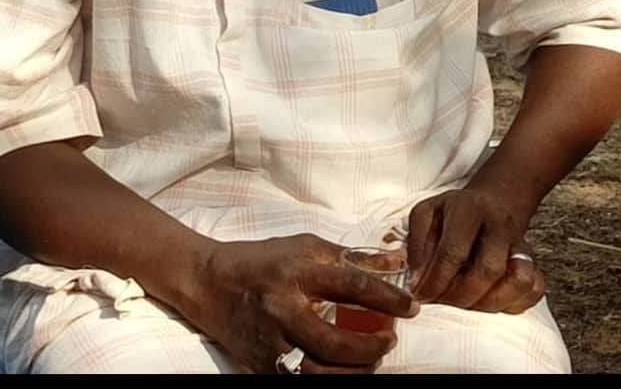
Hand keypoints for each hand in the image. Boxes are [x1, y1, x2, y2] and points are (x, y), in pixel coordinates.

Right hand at [184, 233, 418, 374]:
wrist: (209, 283)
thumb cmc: (262, 260)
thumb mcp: (304, 246)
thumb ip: (349, 256)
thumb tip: (395, 260)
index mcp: (296, 271)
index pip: (352, 286)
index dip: (388, 298)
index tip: (412, 306)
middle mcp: (283, 308)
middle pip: (337, 342)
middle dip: (373, 347)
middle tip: (391, 339)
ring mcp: (271, 342)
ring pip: (321, 373)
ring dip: (356, 371)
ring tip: (372, 359)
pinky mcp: (262, 366)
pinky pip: (302, 382)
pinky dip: (330, 380)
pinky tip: (345, 372)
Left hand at [407, 189, 544, 313]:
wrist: (492, 202)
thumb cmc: (453, 213)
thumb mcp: (426, 213)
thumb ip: (415, 241)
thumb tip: (416, 277)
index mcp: (469, 208)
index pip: (454, 251)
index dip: (435, 279)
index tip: (420, 294)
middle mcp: (500, 224)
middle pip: (489, 269)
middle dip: (461, 295)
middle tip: (442, 300)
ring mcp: (521, 243)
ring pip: (519, 280)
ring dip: (489, 303)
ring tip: (465, 303)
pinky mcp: (534, 261)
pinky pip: (535, 290)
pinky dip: (512, 303)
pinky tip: (488, 300)